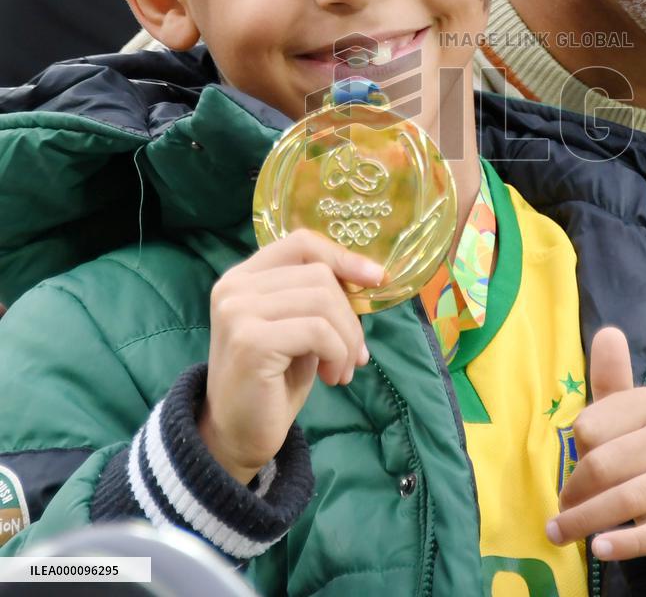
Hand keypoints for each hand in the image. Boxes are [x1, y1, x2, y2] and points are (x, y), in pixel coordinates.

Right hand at [198, 229, 385, 483]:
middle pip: (319, 274)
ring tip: (342, 369)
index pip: (301, 243)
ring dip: (346, 339)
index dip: (343, 256)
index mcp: (244, 276)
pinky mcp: (251, 340)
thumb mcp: (300, 326)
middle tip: (355, 353)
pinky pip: (318, 331)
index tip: (377, 279)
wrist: (236, 435)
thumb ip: (319, 296)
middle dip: (350, 315)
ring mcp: (238, 311)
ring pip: (323, 301)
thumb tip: (371, 275)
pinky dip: (337, 353)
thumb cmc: (274, 379)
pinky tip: (332, 378)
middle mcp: (234, 287)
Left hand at [547, 328, 645, 594]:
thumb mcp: (626, 415)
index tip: (570, 471)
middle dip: (574, 493)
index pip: (591, 426)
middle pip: (604, 464)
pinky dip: (622, 544)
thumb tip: (608, 332)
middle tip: (559, 513)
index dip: (574, 453)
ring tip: (562, 533)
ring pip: (625, 499)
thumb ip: (611, 378)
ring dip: (586, 522)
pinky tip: (600, 549)